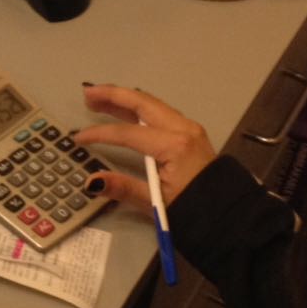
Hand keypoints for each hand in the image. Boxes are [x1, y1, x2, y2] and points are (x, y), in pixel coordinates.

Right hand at [70, 83, 216, 211]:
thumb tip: (91, 182)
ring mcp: (188, 128)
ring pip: (152, 104)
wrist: (227, 214)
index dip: (100, 133)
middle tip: (87, 93)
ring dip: (125, 99)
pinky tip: (126, 110)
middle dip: (112, 96)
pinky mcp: (190, 133)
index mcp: (174, 145)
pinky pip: (160, 112)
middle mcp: (182, 129)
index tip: (79, 138)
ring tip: (99, 98)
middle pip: (142, 103)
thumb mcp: (156, 202)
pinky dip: (139, 107)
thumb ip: (123, 187)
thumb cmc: (193, 208)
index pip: (128, 133)